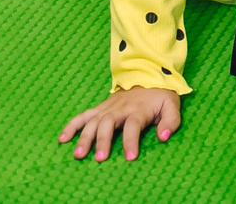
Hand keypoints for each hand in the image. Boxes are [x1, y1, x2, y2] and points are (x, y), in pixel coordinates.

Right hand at [59, 87, 179, 161]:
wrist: (148, 76)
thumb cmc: (160, 97)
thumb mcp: (172, 106)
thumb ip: (171, 121)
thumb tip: (163, 137)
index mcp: (139, 109)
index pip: (133, 125)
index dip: (131, 141)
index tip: (131, 158)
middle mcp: (120, 108)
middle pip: (108, 123)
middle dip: (103, 141)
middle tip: (100, 159)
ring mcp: (108, 107)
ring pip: (93, 121)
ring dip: (84, 137)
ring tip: (78, 155)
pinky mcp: (100, 108)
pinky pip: (83, 116)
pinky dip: (71, 126)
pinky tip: (62, 139)